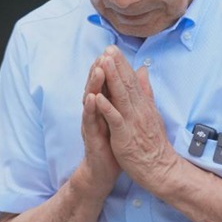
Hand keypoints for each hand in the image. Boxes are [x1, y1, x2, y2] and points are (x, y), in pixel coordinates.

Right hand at [76, 53, 121, 200]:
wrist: (104, 170)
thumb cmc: (113, 144)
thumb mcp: (120, 119)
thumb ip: (123, 100)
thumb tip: (132, 84)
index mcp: (104, 107)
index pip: (105, 83)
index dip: (108, 67)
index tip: (113, 51)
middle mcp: (95, 112)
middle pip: (95, 87)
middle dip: (98, 69)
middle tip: (103, 54)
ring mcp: (91, 123)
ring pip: (90, 100)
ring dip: (93, 84)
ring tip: (97, 69)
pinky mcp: (90, 136)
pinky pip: (89, 120)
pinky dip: (90, 108)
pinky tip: (91, 98)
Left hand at [93, 46, 176, 192]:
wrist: (160, 169)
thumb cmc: (152, 143)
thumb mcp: (151, 113)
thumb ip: (146, 92)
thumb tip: (143, 71)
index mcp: (143, 105)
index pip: (132, 80)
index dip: (122, 64)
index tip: (113, 49)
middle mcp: (139, 110)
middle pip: (127, 84)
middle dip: (117, 65)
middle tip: (108, 48)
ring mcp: (132, 122)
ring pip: (121, 96)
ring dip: (112, 79)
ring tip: (104, 63)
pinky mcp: (125, 135)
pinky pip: (115, 119)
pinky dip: (106, 107)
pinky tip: (97, 97)